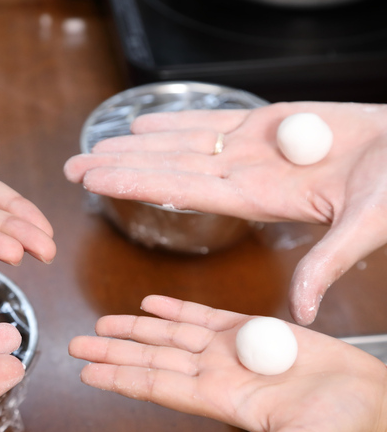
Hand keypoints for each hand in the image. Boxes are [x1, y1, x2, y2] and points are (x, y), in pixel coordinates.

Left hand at [64, 102, 386, 322]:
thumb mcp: (366, 226)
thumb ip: (329, 263)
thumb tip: (304, 311)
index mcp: (258, 199)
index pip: (180, 190)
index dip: (136, 183)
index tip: (97, 182)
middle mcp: (245, 174)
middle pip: (168, 169)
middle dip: (120, 167)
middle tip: (74, 167)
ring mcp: (251, 149)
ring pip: (182, 144)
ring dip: (137, 143)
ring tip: (96, 144)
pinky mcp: (266, 123)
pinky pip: (212, 120)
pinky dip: (178, 119)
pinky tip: (143, 123)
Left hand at [69, 295, 386, 431]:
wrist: (367, 398)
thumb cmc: (340, 424)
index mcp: (221, 399)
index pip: (157, 386)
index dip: (120, 377)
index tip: (86, 373)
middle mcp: (216, 373)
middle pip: (152, 357)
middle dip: (113, 350)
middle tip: (75, 344)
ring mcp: (230, 350)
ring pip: (170, 333)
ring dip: (135, 327)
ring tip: (102, 323)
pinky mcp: (249, 329)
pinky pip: (203, 315)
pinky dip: (175, 307)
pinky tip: (151, 303)